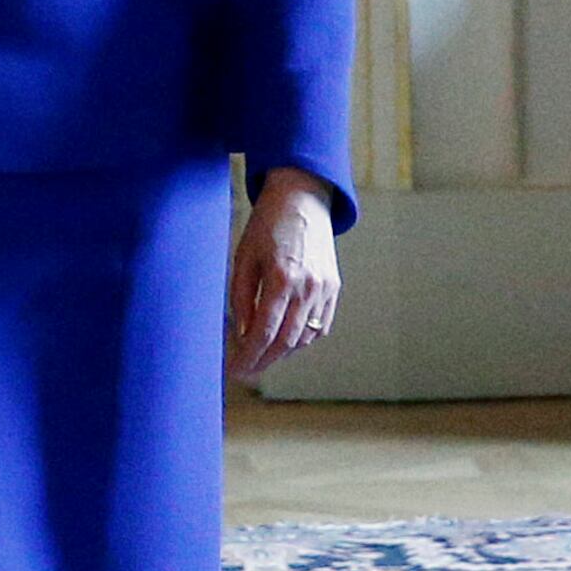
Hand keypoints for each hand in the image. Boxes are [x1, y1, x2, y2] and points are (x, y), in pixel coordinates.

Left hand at [226, 167, 338, 378]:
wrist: (302, 199)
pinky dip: (302, 339)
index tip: (235, 371)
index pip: (264, 333)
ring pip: (305, 338)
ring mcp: (325, 289)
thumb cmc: (266, 225)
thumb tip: (242, 334)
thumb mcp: (244, 258)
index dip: (248, 357)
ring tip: (262, 355)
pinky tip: (285, 340)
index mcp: (282, 279)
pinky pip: (320, 326)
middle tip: (246, 371)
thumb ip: (242, 299)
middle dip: (264, 362)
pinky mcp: (334, 287)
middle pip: (286, 343)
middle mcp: (308, 288)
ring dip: (283, 352)